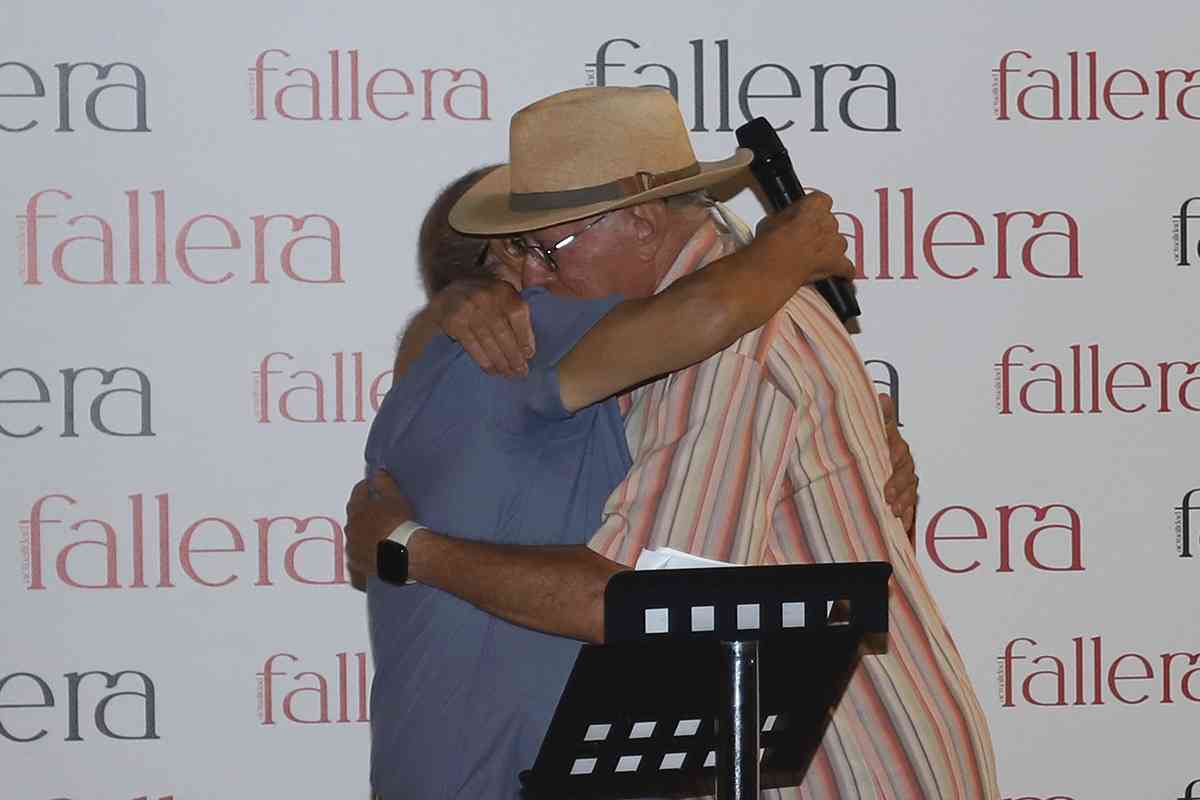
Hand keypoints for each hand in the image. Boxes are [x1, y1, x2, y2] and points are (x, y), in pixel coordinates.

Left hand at [345, 470, 415, 576]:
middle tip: (376, 509)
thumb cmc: (400, 522)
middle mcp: (350, 528)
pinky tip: (376, 549)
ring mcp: (353, 547)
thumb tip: (378, 472)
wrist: (405, 553)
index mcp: (357, 509)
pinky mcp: (359, 563)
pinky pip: (359, 553)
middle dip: (363, 510)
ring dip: (363, 531)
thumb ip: (384, 483)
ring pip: (355, 535)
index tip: (371, 485)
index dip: (366, 486)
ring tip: (377, 531)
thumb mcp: (395, 497)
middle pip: (354, 515)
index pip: (358, 492)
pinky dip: (365, 549)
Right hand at [428, 277, 534, 377]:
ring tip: (509, 374)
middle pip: (504, 333)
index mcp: (503, 290)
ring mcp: (468, 310)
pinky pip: (473, 347)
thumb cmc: (484, 296)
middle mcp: (486, 298)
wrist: (448, 292)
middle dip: (514, 356)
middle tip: (521, 372)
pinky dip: (484, 361)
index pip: (518, 315)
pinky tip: (492, 370)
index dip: (525, 337)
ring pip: (489, 342)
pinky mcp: (455, 323)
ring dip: (501, 362)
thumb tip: (530, 342)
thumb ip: (520, 308)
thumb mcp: (504, 293)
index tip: (529, 354)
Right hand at [751, 190, 854, 285]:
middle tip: (804, 238)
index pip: (822, 200)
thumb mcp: (771, 221)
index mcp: (814, 206)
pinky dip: (844, 271)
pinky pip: (847, 267)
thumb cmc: (770, 245)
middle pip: (830, 222)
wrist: (773, 267)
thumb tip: (786, 222)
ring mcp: (834, 243)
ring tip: (814, 255)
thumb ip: (787, 217)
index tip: (807, 214)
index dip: (814, 209)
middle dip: (819, 230)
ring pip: (839, 242)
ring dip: (829, 248)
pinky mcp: (836, 263)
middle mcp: (827, 222)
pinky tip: (842, 273)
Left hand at [879, 393, 917, 543]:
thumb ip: (879, 418)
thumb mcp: (869, 432)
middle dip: (899, 486)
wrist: (863, 463)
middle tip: (888, 496)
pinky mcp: (904, 498)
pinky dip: (907, 516)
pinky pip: (910, 508)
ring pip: (910, 492)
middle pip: (906, 474)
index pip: (898, 450)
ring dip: (904, 502)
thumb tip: (883, 397)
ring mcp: (905, 481)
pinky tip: (901, 524)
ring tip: (894, 512)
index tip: (888, 464)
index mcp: (894, 446)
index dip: (895, 457)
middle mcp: (902, 463)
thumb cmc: (866, 446)